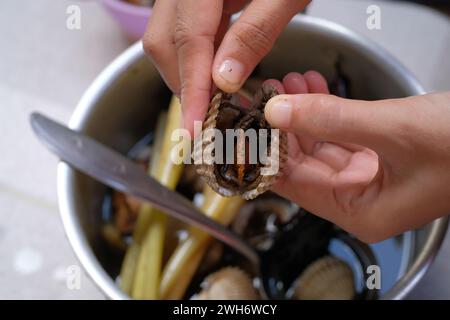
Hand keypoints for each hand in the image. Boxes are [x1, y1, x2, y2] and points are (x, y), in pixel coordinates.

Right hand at [143, 0, 309, 134]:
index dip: (192, 88)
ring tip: (216, 102)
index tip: (195, 126)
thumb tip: (224, 81)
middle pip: (165, 42)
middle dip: (186, 85)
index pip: (189, 40)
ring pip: (168, 40)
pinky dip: (198, 60)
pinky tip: (218, 75)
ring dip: (190, 76)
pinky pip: (183, 33)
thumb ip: (254, 34)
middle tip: (212, 118)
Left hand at [265, 73, 449, 242]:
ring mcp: (368, 177)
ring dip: (301, 113)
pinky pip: (338, 134)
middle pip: (301, 163)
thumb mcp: (392, 130)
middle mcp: (360, 200)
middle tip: (263, 96)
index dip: (264, 153)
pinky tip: (310, 89)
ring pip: (317, 145)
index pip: (292, 185)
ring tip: (285, 84)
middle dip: (281, 126)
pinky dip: (323, 111)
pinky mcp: (378, 154)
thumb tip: (279, 111)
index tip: (243, 126)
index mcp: (360, 212)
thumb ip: (331, 120)